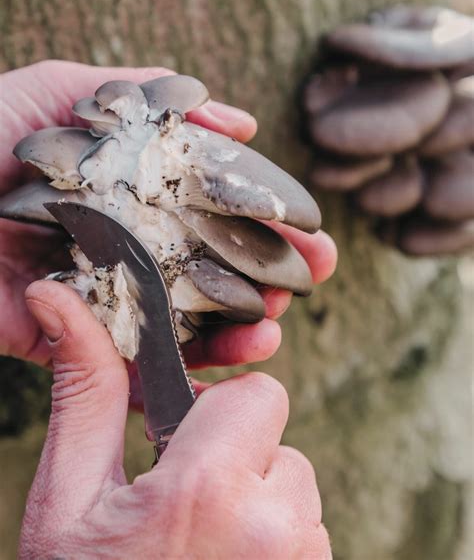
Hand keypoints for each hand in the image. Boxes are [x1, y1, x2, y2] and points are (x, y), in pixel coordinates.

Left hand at [0, 60, 336, 370]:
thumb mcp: (63, 89)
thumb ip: (147, 95)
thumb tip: (240, 121)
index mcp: (126, 193)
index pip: (212, 213)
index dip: (265, 221)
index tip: (313, 230)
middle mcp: (120, 244)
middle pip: (207, 270)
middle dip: (268, 275)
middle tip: (315, 276)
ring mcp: (97, 294)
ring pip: (180, 323)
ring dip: (237, 329)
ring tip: (277, 326)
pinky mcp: (65, 340)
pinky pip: (130, 366)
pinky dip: (179, 374)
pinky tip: (227, 366)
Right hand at [21, 281, 331, 558]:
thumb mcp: (68, 500)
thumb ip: (82, 393)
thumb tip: (58, 299)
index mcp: (207, 489)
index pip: (258, 394)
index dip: (216, 412)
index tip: (180, 448)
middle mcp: (275, 528)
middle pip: (279, 439)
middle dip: (238, 457)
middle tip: (185, 506)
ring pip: (296, 489)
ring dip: (256, 503)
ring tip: (202, 549)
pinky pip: (307, 537)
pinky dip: (273, 543)